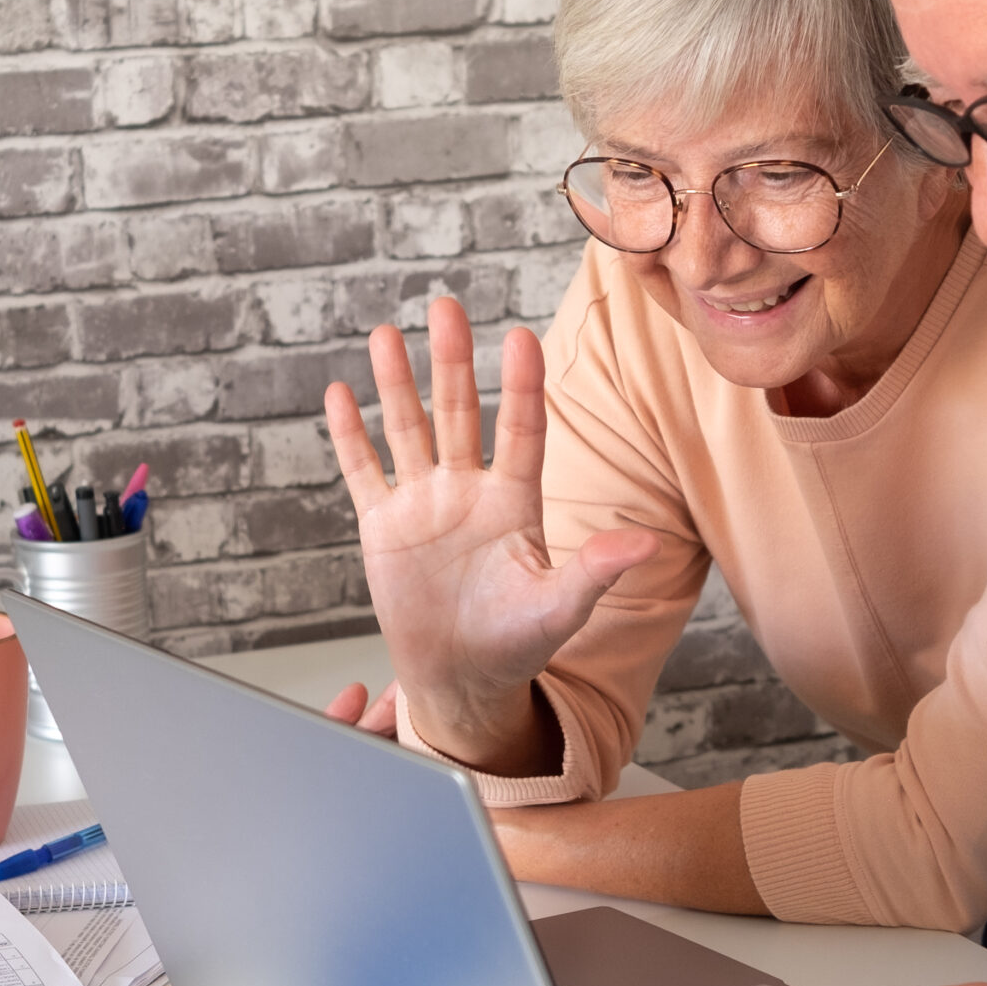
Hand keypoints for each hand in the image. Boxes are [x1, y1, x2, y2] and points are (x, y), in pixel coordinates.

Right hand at [324, 297, 657, 774]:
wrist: (462, 678)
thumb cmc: (518, 644)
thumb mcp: (561, 609)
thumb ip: (595, 571)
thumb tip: (647, 543)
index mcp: (514, 503)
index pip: (519, 431)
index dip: (519, 386)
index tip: (521, 338)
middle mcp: (468, 491)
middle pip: (457, 412)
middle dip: (449, 360)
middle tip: (444, 307)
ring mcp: (423, 504)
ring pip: (407, 429)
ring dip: (396, 383)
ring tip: (384, 334)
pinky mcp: (385, 527)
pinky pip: (364, 471)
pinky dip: (350, 436)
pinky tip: (339, 395)